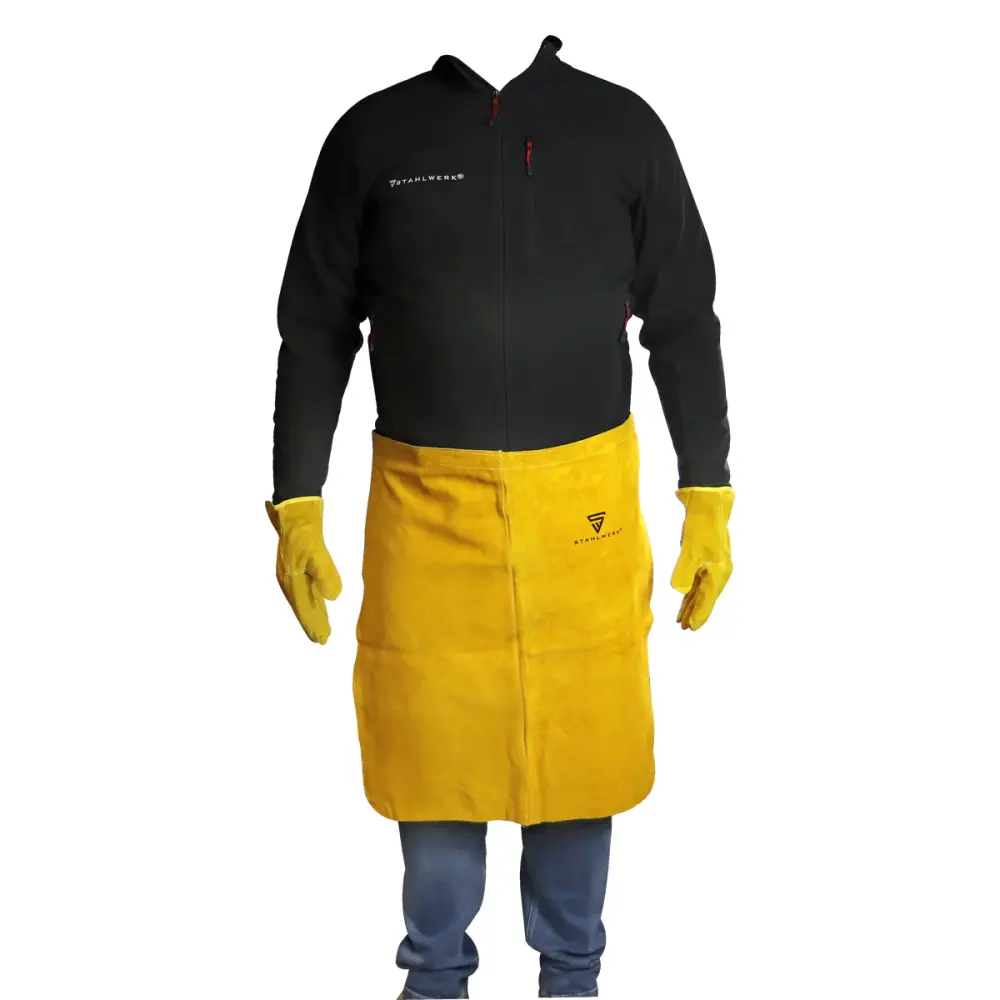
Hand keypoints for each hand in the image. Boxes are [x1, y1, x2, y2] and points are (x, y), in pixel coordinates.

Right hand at [265, 497, 342, 643]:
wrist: (296, 505)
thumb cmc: (304, 528)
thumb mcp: (315, 549)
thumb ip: (324, 572)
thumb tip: (333, 598)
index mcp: (291, 578)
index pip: (304, 606)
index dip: (314, 623)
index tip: (323, 638)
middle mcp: (289, 578)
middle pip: (302, 605)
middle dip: (313, 622)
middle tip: (323, 640)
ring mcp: (292, 570)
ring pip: (303, 598)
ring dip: (312, 613)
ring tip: (320, 627)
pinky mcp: (298, 563)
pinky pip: (305, 588)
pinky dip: (312, 599)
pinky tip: (317, 600)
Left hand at [669, 487, 734, 630]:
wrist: (707, 504)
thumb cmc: (701, 526)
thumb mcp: (690, 549)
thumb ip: (684, 572)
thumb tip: (680, 592)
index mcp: (718, 572)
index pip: (707, 599)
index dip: (699, 615)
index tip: (691, 628)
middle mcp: (718, 571)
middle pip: (705, 598)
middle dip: (694, 613)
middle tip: (683, 628)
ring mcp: (711, 565)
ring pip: (700, 590)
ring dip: (691, 604)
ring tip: (681, 619)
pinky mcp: (702, 559)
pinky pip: (696, 581)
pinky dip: (690, 591)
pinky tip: (684, 598)